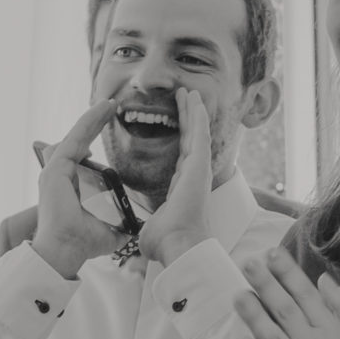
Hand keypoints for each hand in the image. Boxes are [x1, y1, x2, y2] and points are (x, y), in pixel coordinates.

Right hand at [30, 100, 122, 278]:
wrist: (67, 251)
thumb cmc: (82, 243)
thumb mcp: (108, 229)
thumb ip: (120, 224)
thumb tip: (136, 226)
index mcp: (69, 185)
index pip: (81, 154)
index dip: (93, 136)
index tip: (108, 122)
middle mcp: (58, 176)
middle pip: (77, 140)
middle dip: (94, 122)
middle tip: (111, 106)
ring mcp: (54, 171)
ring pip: (75, 136)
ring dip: (92, 118)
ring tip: (110, 104)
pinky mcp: (55, 169)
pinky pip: (75, 138)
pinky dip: (88, 123)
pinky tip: (103, 110)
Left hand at [139, 89, 212, 267]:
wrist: (178, 246)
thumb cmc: (165, 243)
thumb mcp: (149, 227)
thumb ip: (146, 223)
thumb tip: (140, 232)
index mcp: (182, 187)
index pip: (182, 155)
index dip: (181, 137)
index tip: (177, 123)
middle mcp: (193, 176)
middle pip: (191, 139)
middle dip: (188, 117)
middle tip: (185, 97)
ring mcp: (198, 170)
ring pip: (197, 133)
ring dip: (194, 112)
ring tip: (190, 92)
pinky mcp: (199, 166)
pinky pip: (200, 134)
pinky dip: (198, 116)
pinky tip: (195, 100)